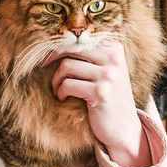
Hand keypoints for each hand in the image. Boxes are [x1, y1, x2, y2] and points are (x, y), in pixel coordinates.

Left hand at [43, 40, 151, 166]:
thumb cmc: (108, 96)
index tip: (48, 55)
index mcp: (115, 48)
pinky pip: (68, 84)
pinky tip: (64, 98)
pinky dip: (61, 92)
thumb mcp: (105, 71)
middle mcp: (114, 59)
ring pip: (66, 66)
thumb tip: (56, 42)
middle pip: (71, 48)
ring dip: (56, 80)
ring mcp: (109, 75)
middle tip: (43, 66)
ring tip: (58, 89)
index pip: (80, 38)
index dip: (60, 45)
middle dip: (52, 57)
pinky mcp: (100, 93)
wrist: (123, 127)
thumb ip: (90, 55)